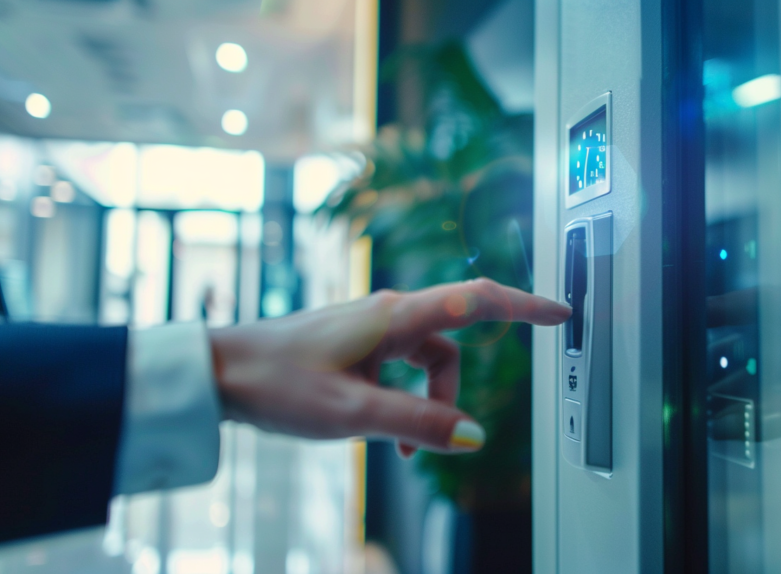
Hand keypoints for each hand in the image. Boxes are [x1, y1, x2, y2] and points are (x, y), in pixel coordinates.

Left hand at [208, 279, 570, 455]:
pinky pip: (403, 369)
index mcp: (394, 317)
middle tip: (493, 406)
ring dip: (432, 403)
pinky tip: (392, 435)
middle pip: (456, 337)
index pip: (476, 301)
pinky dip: (409, 401)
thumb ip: (417, 424)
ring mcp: (370, 329)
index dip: (524, 305)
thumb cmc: (275, 381)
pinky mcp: (356, 345)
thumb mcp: (351, 412)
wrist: (219, 373)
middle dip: (476, 375)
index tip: (561, 312)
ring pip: (429, 359)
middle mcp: (387, 314)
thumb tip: (475, 436)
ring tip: (412, 450)